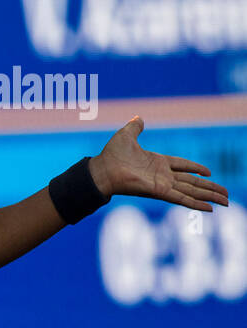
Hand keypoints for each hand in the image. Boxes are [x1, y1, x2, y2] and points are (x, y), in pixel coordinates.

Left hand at [92, 117, 228, 212]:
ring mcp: (163, 184)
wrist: (102, 169)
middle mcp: (163, 175)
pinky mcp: (160, 192)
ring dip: (210, 196)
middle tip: (226, 194)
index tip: (209, 173)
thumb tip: (139, 118)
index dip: (196, 169)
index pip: (182, 166)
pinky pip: (182, 199)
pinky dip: (196, 204)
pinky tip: (210, 209)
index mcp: (158, 162)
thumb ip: (135, 127)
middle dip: (210, 188)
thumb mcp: (126, 135)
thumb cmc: (111, 155)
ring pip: (192, 191)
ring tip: (226, 201)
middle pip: (193, 182)